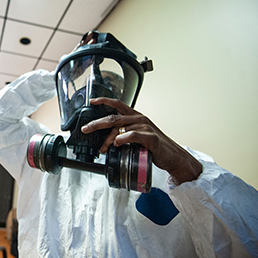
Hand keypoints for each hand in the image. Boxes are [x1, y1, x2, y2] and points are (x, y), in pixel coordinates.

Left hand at [81, 97, 201, 184]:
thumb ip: (124, 134)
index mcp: (135, 117)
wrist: (172, 156)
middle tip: (85, 129)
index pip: (117, 104)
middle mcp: (139, 119)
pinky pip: (132, 135)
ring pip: (119, 129)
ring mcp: (145, 127)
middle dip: (96, 123)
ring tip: (103, 149)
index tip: (92, 101)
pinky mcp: (150, 137)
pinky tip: (117, 144)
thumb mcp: (137, 136)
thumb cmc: (154, 146)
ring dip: (108, 140)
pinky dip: (122, 139)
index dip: (104, 101)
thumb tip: (108, 140)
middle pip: (113, 118)